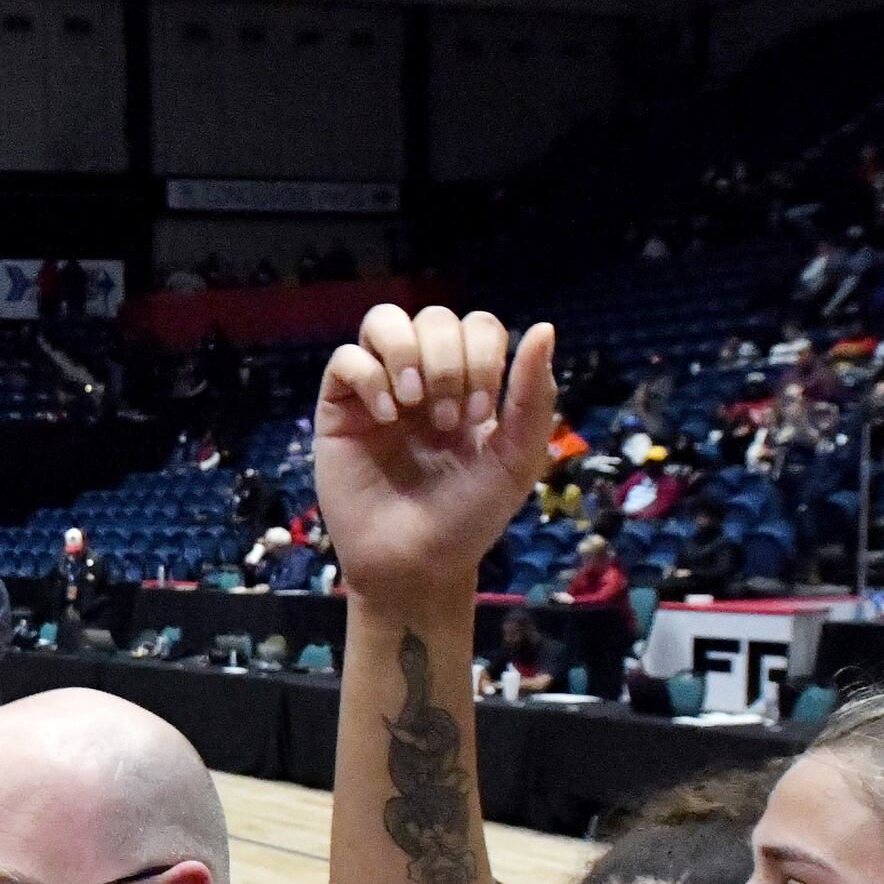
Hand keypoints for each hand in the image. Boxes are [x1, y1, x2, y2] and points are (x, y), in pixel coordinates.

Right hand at [313, 307, 556, 608]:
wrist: (417, 566)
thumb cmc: (468, 519)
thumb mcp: (516, 459)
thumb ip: (532, 397)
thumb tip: (545, 328)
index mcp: (469, 386)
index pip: (478, 326)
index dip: (482, 356)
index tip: (479, 417)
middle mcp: (424, 380)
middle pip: (435, 317)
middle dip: (448, 361)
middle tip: (448, 421)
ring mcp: (379, 391)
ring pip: (384, 321)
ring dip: (406, 352)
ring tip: (412, 402)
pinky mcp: (338, 410)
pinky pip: (346, 359)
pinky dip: (369, 377)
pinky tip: (384, 416)